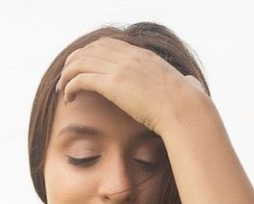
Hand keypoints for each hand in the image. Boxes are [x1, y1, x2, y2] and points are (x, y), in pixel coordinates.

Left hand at [55, 37, 199, 135]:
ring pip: (81, 62)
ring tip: (62, 89)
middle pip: (90, 49)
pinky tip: (68, 97)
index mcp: (141, 55)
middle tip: (66, 78)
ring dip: (67, 75)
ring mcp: (120, 68)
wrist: (183, 108)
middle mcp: (128, 56)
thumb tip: (192, 83)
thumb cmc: (186, 105)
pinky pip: (80, 78)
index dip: (90, 53)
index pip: (107, 44)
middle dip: (74, 61)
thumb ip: (183, 81)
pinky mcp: (112, 83)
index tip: (82, 67)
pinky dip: (70, 86)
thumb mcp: (184, 85)